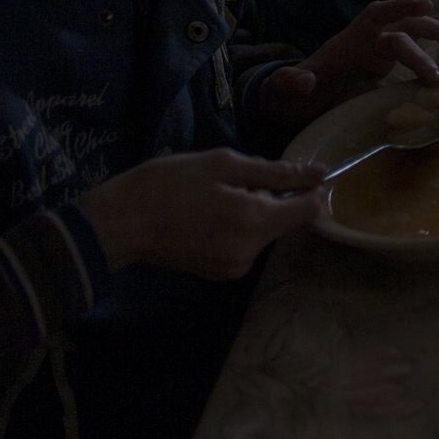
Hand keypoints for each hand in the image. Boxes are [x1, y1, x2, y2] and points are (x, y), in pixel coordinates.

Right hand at [76, 149, 323, 277]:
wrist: (119, 224)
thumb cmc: (169, 184)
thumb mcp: (223, 165)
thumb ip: (276, 172)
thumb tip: (319, 174)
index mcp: (255, 222)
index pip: (310, 209)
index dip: (305, 188)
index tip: (284, 173)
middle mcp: (251, 253)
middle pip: (285, 220)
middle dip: (270, 197)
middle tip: (231, 181)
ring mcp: (234, 268)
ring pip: (264, 231)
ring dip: (252, 212)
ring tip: (214, 197)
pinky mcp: (219, 273)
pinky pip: (244, 244)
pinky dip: (236, 227)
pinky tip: (207, 215)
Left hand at [262, 0, 438, 127]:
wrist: (295, 98)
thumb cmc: (292, 95)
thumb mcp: (283, 92)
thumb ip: (289, 84)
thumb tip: (305, 81)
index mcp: (347, 42)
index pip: (376, 17)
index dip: (400, 9)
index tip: (425, 7)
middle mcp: (368, 38)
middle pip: (405, 27)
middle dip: (431, 35)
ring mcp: (380, 46)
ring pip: (416, 29)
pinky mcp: (389, 56)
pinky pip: (419, 39)